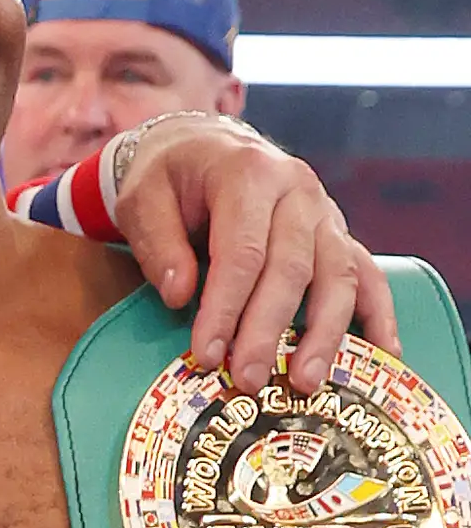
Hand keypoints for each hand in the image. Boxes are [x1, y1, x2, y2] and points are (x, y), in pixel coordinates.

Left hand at [106, 114, 393, 390]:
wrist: (204, 146)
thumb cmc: (169, 177)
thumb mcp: (143, 198)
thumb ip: (158, 244)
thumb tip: (179, 296)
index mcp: (250, 174)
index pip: (243, 252)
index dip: (226, 307)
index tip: (208, 354)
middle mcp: (298, 190)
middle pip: (292, 268)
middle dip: (269, 330)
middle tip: (249, 380)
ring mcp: (325, 213)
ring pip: (338, 275)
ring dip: (325, 333)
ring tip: (304, 382)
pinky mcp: (337, 234)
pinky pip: (367, 273)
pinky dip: (379, 313)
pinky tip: (385, 352)